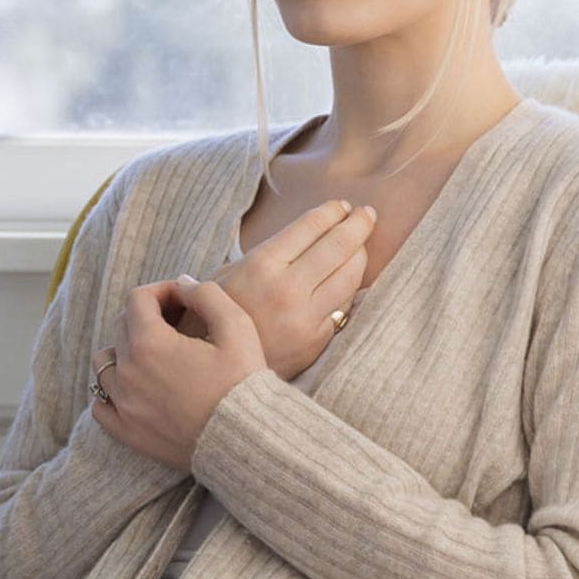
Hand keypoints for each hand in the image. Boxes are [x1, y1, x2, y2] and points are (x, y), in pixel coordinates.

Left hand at [90, 276, 266, 471]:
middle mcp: (128, 371)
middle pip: (122, 326)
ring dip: (125, 349)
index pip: (138, 299)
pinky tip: (136, 387)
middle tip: (179, 322)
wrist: (245, 440)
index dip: (162, 291)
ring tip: (156, 354)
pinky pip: (101, 405)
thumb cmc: (242, 382)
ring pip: (104, 362)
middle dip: (148, 316)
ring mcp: (124, 405)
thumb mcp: (236, 326)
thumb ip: (206, 294)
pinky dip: (111, 391)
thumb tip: (182, 285)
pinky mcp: (128, 432)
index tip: (184, 299)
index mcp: (149, 343)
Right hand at [179, 200, 374, 380]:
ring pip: (350, 276)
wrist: (211, 373)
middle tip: (366, 213)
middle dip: (358, 224)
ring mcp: (305, 317)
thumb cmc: (213, 316)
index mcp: (261, 265)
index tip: (341, 206)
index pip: (310, 227)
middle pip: (338, 246)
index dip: (331, 212)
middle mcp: (287, 289)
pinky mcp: (316, 341)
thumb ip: (264, 256)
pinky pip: (343, 306)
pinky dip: (350, 287)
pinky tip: (349, 278)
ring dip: (360, 254)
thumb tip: (303, 236)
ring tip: (361, 243)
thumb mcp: (226, 275)